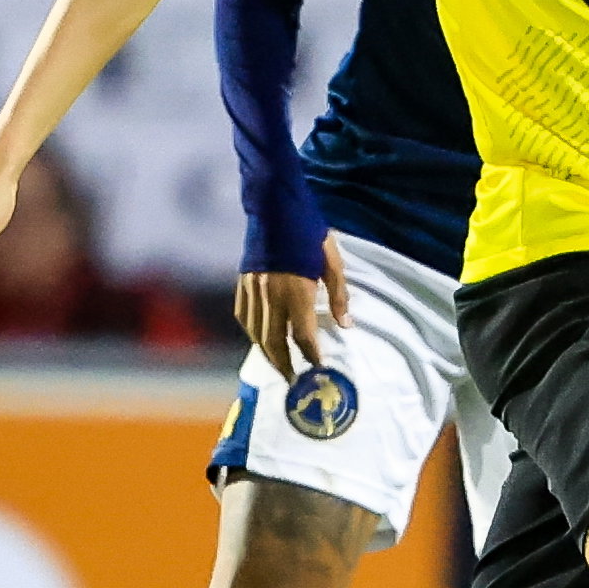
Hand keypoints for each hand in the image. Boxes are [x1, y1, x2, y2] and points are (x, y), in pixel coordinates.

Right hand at [235, 232, 352, 382]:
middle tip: (293, 379)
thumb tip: (346, 324)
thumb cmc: (308, 232)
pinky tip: (259, 337)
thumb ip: (338, 295)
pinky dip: (251, 332)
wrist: (274, 208)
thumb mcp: (332, 261)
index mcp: (296, 291)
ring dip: (266, 353)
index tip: (318, 367)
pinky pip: (243, 316)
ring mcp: (253, 290)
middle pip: (274, 341)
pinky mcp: (242, 283)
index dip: (310, 354)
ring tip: (278, 364)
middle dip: (284, 364)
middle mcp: (271, 295)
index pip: (302, 334)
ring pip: (255, 332)